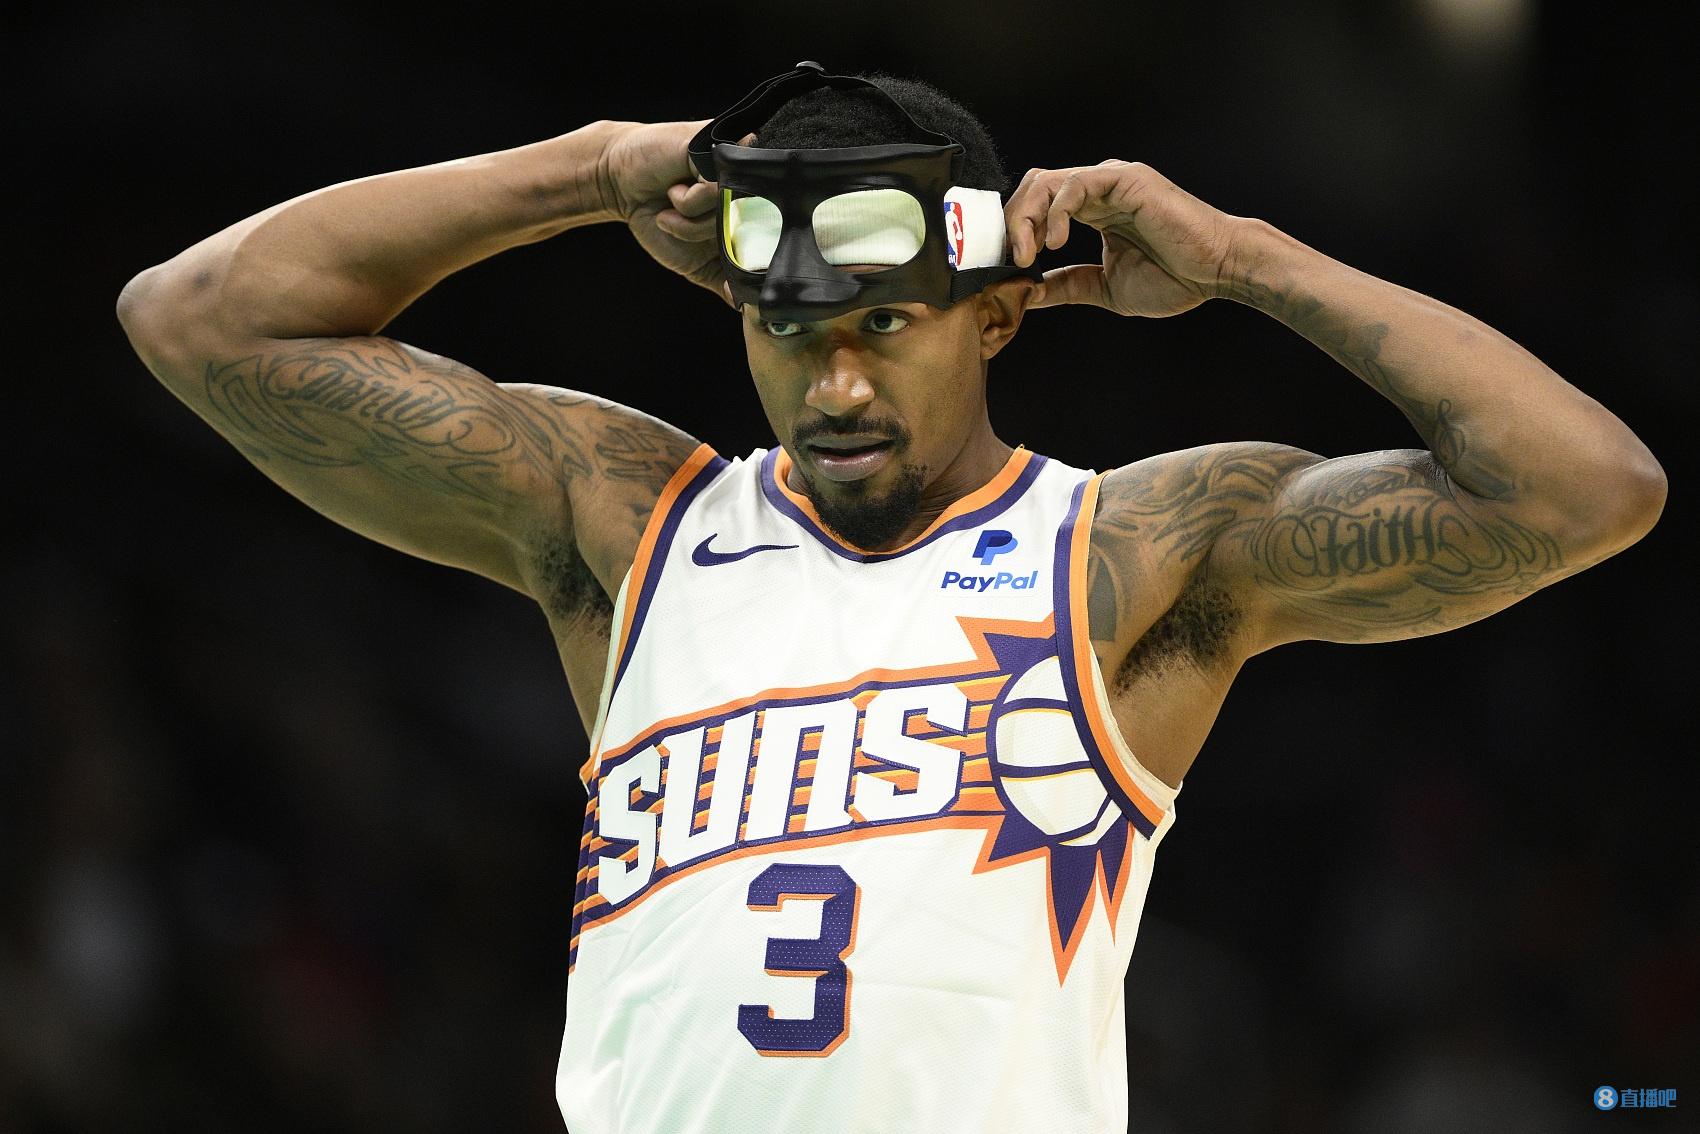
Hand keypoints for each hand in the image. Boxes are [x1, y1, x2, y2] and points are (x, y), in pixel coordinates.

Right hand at [600, 120, 751, 307]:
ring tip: (674, 204)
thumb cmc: (659, 218)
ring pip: (733, 213)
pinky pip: (713, 189)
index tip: (716, 255)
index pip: (772, 240)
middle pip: (755, 231)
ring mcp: (736, 167)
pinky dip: (687, 201)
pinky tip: (673, 188)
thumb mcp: (696, 262)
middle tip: (686, 228)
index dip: (746, 256)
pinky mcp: (716, 150)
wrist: (622, 186)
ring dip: (693, 222)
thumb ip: (724, 281)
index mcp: (751, 212)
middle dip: (713, 243)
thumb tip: (749, 308)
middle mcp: (751, 187)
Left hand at [1004, 160, 1244, 317]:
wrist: (1217, 271)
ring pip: (1046, 182)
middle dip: (1011, 224)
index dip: (1013, 234)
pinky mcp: (1125, 179)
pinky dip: (1056, 211)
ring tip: (1027, 254)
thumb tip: (1026, 294)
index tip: (1003, 267)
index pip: (1036, 208)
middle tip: (1010, 261)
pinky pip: (1075, 184)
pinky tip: (1056, 242)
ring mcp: (1111, 181)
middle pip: (1032, 189)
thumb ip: (1067, 285)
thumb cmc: (1175, 277)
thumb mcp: (1104, 287)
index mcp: (1092, 212)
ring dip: (1026, 218)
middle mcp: (1097, 191)